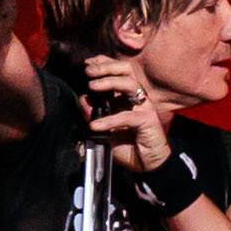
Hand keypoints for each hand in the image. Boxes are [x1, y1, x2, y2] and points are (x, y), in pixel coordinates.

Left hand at [79, 54, 169, 172]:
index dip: (103, 63)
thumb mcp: (104, 131)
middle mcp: (136, 97)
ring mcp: (143, 106)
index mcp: (126, 96)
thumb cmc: (128, 147)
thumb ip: (94, 116)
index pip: (117, 71)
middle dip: (106, 67)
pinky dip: (109, 120)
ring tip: (92, 87)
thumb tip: (82, 100)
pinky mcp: (147, 120)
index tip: (86, 64)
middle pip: (125, 70)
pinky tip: (95, 126)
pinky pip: (127, 116)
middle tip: (88, 71)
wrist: (146, 166)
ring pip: (129, 84)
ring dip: (109, 82)